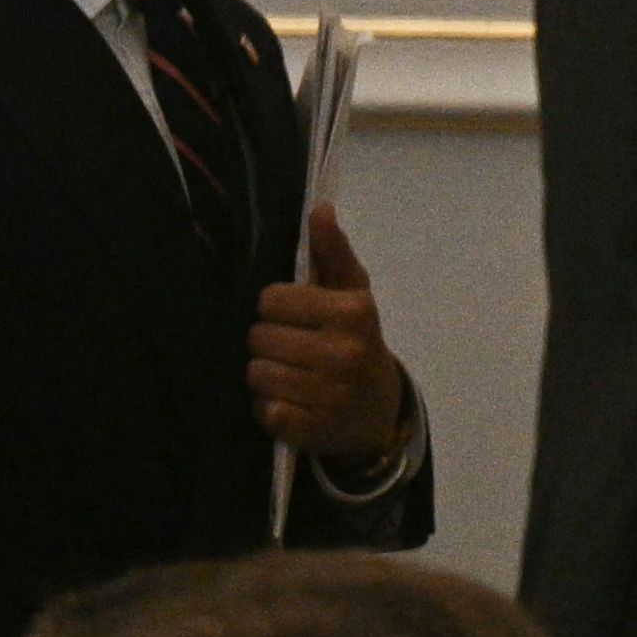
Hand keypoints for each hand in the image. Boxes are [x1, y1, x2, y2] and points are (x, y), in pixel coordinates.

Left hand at [249, 197, 416, 468]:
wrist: (379, 412)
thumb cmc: (358, 341)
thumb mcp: (353, 295)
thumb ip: (333, 252)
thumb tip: (318, 208)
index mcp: (352, 312)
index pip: (272, 299)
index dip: (276, 308)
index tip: (294, 316)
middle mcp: (343, 352)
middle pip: (259, 338)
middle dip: (269, 342)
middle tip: (292, 348)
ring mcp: (327, 394)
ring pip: (257, 373)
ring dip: (267, 375)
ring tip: (290, 374)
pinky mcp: (311, 428)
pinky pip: (263, 410)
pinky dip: (270, 407)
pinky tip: (291, 402)